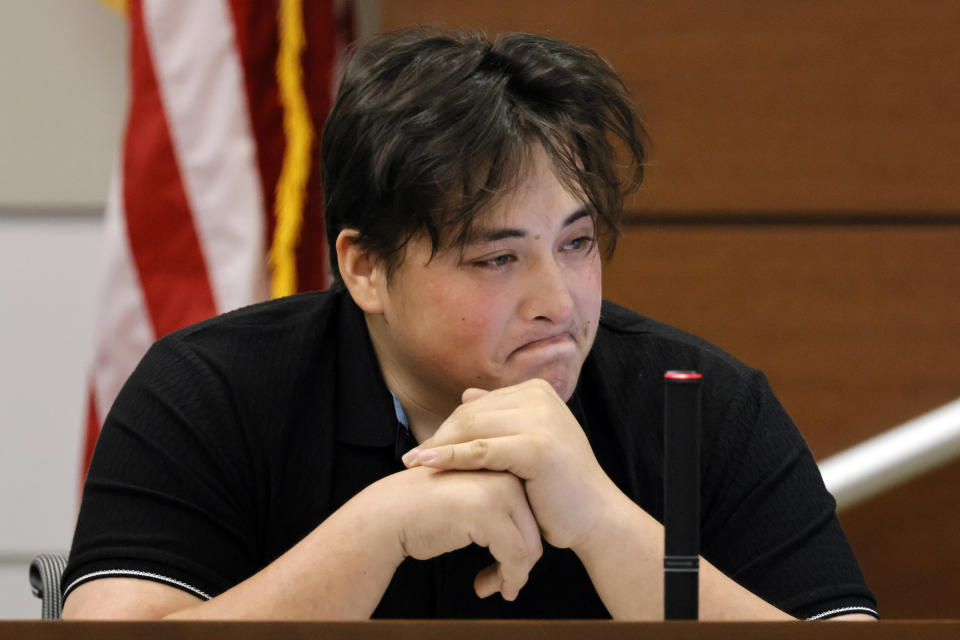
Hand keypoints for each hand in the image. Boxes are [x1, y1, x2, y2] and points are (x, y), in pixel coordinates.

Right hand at [363, 465, 541, 600]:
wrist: (386, 514)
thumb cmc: (421, 514)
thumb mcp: (468, 503)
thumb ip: (498, 511)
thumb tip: (530, 548)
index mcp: (501, 468)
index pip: (529, 514)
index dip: (521, 547)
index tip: (505, 569)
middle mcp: (505, 475)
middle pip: (533, 531)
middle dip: (519, 565)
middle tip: (500, 586)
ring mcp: (498, 492)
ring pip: (528, 546)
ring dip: (513, 576)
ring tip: (491, 588)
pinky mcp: (488, 513)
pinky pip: (515, 557)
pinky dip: (507, 579)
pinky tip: (483, 588)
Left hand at [401, 378, 620, 550]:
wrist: (594, 516)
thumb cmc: (559, 485)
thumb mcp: (530, 441)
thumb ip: (502, 417)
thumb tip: (467, 394)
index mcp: (538, 391)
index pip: (478, 404)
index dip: (448, 426)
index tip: (424, 447)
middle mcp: (540, 397)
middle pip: (471, 412)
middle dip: (439, 436)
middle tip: (411, 458)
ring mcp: (540, 419)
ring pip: (472, 428)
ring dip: (438, 446)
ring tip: (412, 463)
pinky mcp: (535, 446)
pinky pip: (480, 450)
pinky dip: (450, 457)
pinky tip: (427, 466)